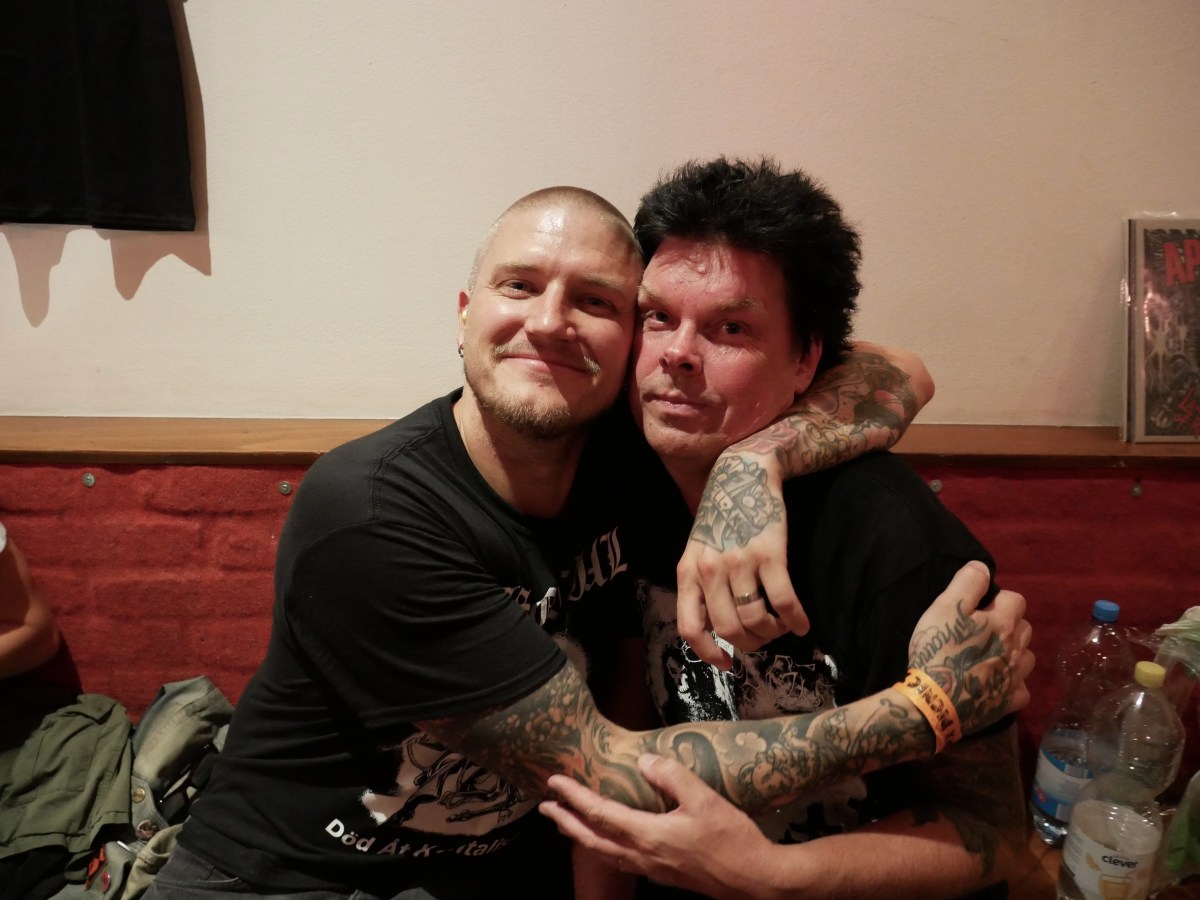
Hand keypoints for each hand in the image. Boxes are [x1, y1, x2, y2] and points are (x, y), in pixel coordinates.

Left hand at [541, 754, 775, 899]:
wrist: (755, 881)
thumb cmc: (732, 840)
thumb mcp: (704, 800)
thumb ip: (672, 777)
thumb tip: (643, 761)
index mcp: (648, 836)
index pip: (600, 815)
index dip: (574, 798)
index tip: (555, 782)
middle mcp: (644, 856)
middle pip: (593, 840)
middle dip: (566, 822)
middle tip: (545, 807)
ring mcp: (653, 869)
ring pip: (605, 853)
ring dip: (581, 836)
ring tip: (567, 822)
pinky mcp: (664, 874)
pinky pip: (622, 860)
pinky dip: (605, 847)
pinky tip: (610, 840)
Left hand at [677, 451, 805, 668]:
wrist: (742, 475)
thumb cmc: (721, 518)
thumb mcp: (698, 551)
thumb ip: (701, 586)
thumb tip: (717, 630)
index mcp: (688, 573)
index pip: (690, 627)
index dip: (707, 653)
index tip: (726, 663)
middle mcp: (710, 570)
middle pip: (729, 629)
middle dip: (750, 643)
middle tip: (763, 638)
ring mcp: (739, 562)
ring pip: (756, 619)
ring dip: (773, 632)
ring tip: (781, 628)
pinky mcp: (770, 554)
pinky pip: (784, 601)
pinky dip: (795, 620)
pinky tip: (802, 623)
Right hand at [906, 561, 1033, 736]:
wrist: (935, 701)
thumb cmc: (937, 650)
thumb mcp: (944, 608)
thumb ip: (967, 583)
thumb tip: (983, 567)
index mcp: (1003, 623)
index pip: (1016, 599)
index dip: (998, 600)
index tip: (977, 609)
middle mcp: (1016, 648)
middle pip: (1025, 627)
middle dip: (1009, 624)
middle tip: (982, 631)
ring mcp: (1016, 677)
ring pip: (1027, 657)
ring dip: (1014, 653)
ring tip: (991, 656)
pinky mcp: (1009, 702)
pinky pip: (1021, 689)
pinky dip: (1012, 684)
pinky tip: (997, 684)